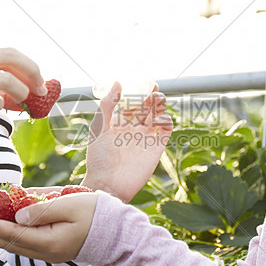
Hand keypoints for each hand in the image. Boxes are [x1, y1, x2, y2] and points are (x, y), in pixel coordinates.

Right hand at [0, 37, 45, 167]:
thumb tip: (24, 92)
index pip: (10, 52)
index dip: (28, 67)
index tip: (37, 81)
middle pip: (13, 57)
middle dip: (34, 73)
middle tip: (41, 90)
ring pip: (6, 79)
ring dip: (21, 92)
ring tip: (23, 103)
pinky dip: (0, 105)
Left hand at [0, 193, 97, 262]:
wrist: (118, 233)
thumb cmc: (96, 214)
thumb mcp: (69, 205)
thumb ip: (42, 209)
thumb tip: (17, 215)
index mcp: (48, 242)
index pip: (12, 234)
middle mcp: (46, 253)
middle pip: (10, 243)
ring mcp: (51, 254)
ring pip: (17, 246)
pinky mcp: (55, 250)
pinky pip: (27, 244)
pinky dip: (12, 235)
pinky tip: (6, 227)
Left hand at [81, 82, 172, 201]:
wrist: (108, 184)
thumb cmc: (99, 158)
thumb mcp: (99, 127)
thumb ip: (108, 105)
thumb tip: (118, 82)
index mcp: (118, 124)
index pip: (130, 104)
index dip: (136, 93)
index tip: (140, 82)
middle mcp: (133, 130)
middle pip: (146, 108)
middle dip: (150, 95)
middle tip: (153, 85)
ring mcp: (145, 138)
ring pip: (157, 116)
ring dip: (160, 104)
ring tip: (157, 96)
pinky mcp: (156, 148)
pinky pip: (166, 130)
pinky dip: (166, 120)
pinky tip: (158, 118)